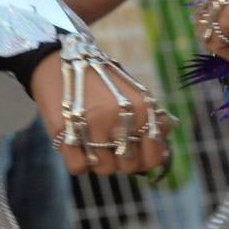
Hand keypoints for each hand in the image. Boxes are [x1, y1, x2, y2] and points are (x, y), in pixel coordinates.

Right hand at [31, 43, 175, 175]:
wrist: (68, 59)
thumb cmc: (108, 83)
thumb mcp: (138, 95)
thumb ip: (154, 122)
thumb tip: (164, 155)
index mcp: (144, 108)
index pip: (154, 157)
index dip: (144, 161)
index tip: (135, 154)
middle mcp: (122, 115)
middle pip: (127, 166)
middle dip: (121, 162)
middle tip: (112, 147)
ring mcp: (93, 123)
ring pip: (102, 169)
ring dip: (98, 161)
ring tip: (94, 141)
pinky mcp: (65, 130)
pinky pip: (77, 168)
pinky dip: (78, 162)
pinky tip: (78, 144)